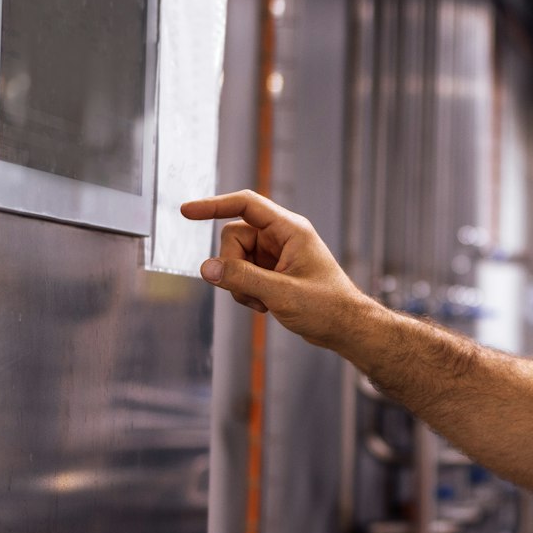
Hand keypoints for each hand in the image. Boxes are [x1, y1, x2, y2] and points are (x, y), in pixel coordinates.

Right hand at [179, 190, 368, 346]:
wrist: (345, 327)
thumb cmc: (327, 306)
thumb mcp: (281, 293)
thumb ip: (242, 278)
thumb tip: (207, 268)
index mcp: (290, 229)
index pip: (245, 204)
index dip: (213, 205)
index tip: (187, 211)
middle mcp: (282, 236)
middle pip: (234, 236)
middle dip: (232, 266)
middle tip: (249, 291)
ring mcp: (276, 254)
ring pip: (235, 258)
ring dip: (239, 283)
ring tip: (263, 302)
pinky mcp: (272, 270)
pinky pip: (242, 273)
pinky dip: (245, 291)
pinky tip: (265, 306)